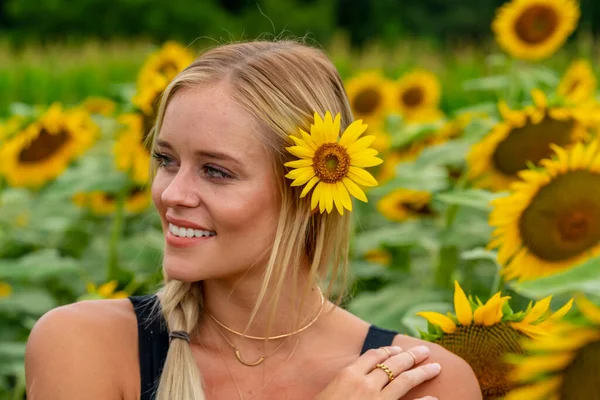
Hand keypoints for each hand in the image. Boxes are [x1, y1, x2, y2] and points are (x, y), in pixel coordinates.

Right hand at [315, 345, 440, 399]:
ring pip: (404, 380)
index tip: (398, 349)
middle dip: (410, 356)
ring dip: (422, 372)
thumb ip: (344, 382)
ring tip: (436, 367)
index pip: (373, 355)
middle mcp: (364, 383)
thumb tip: (354, 378)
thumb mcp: (329, 391)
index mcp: (348, 374)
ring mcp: (376, 399)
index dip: (388, 351)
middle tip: (424, 351)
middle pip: (392, 363)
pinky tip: (434, 399)